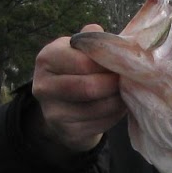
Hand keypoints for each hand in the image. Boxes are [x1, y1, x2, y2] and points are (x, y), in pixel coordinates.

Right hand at [27, 25, 126, 160]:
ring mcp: (52, 112)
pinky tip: (119, 106)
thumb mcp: (80, 49)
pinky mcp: (66, 132)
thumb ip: (94, 40)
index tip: (122, 62)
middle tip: (129, 79)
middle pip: (88, 87)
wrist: (63, 107)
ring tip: (126, 92)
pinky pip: (99, 124)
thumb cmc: (78, 70)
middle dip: (113, 83)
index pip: (83, 61)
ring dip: (117, 100)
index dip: (107, 62)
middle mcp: (43, 85)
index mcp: (47, 58)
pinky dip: (114, 115)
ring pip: (96, 108)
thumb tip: (116, 42)